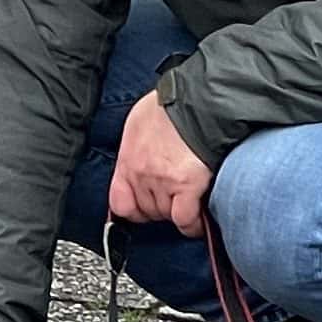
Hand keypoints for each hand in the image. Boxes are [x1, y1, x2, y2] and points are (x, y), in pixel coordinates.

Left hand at [108, 88, 215, 231]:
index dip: (135, 210)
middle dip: (163, 207)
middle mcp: (141, 175)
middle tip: (178, 197)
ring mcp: (163, 182)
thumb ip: (139, 148)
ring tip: (192, 198)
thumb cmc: (172, 105)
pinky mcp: (187, 185)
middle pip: (148, 211)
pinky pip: (186, 219)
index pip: (121, 204)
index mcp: (128, 161)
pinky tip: (200, 220)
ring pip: (167, 215)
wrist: (199, 97)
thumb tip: (145, 156)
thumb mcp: (141, 124)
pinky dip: (193, 224)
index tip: (147, 209)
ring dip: (179, 211)